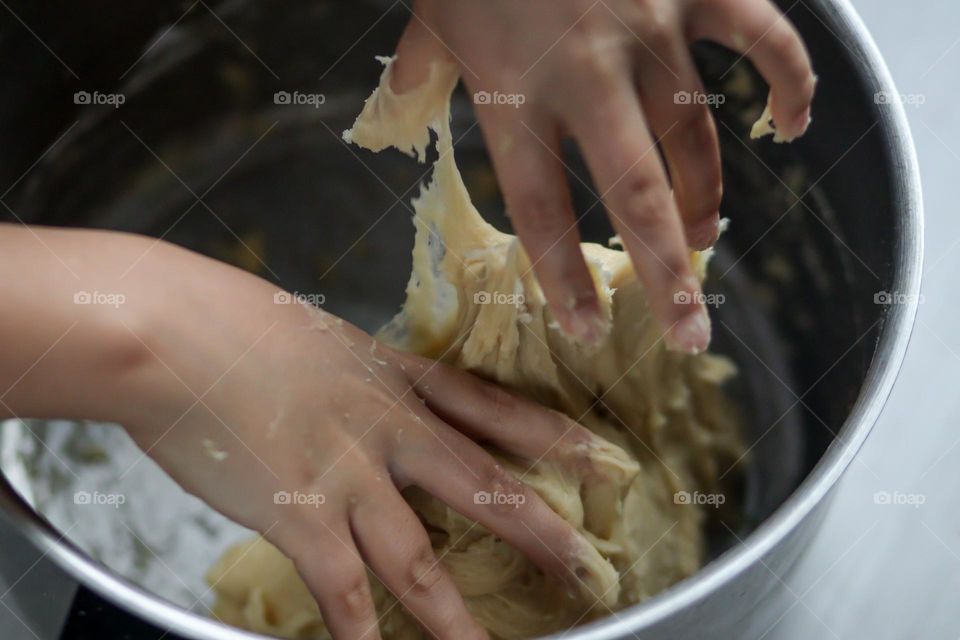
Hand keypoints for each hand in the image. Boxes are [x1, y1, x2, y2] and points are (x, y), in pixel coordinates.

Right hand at [0, 227, 628, 639]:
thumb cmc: (230, 322)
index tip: (601, 456)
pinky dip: (361, 634)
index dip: (551, 435)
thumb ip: (349, 376)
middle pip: (482, 484)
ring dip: (457, 616)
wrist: (171, 328)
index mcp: (392, 377)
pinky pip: (342, 589)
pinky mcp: (299, 512)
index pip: (491, 408)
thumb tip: (359, 397)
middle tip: (588, 564)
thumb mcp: (316, 337)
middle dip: (540, 530)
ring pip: (420, 558)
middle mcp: (386, 427)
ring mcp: (347, 472)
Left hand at [392, 0, 814, 352]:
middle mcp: (588, 73)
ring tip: (706, 243)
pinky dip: (790, 82)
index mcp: (517, 90)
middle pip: (636, 192)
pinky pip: (763, 40)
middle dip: (670, 272)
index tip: (589, 330)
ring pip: (695, 137)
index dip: (565, 278)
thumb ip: (416, 73)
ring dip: (707, 198)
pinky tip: (792, 128)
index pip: (541, 209)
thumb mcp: (431, 13)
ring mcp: (652, 30)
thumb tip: (393, 112)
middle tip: (691, 331)